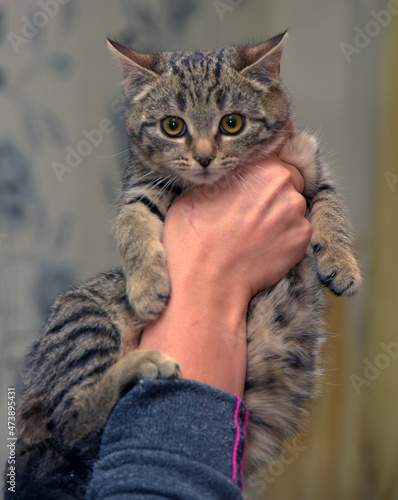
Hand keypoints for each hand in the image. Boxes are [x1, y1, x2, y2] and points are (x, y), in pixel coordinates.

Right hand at [140, 151, 309, 395]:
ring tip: (252, 232)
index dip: (264, 166)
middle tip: (249, 209)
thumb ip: (222, 177)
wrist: (208, 285)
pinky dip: (285, 235)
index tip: (258, 176)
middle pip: (287, 179)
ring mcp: (297, 214)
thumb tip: (228, 173)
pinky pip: (298, 229)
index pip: (274, 151)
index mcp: (258, 167)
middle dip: (272, 190)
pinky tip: (261, 247)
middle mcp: (284, 185)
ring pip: (293, 205)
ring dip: (279, 213)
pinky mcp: (302, 240)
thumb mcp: (194, 194)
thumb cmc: (194, 240)